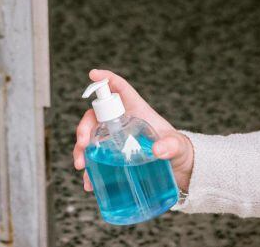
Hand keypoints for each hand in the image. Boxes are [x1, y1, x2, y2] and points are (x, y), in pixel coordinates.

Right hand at [72, 69, 195, 192]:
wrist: (178, 170)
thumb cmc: (178, 150)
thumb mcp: (178, 146)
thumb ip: (171, 145)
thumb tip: (158, 150)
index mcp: (136, 110)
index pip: (119, 89)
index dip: (106, 79)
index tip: (93, 75)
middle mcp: (121, 121)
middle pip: (95, 116)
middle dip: (84, 127)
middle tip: (83, 143)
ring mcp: (115, 139)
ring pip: (90, 138)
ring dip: (81, 150)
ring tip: (81, 166)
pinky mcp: (113, 156)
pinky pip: (96, 159)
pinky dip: (90, 170)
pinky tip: (90, 183)